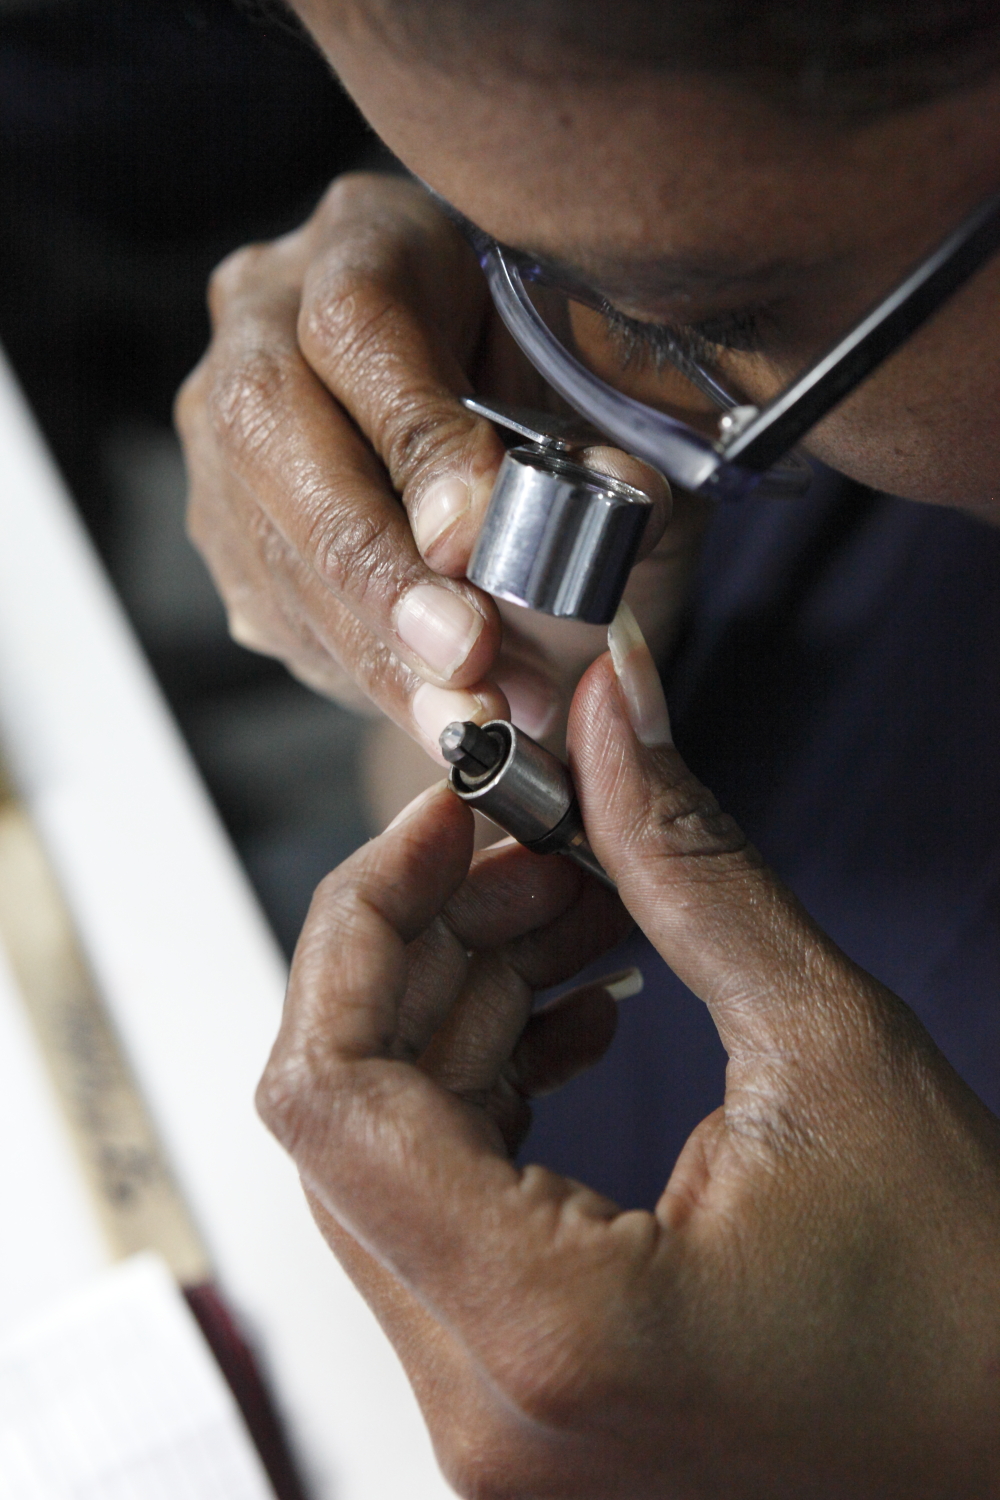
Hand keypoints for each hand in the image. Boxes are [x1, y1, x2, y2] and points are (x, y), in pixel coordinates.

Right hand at [175, 173, 685, 758]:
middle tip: (466, 656)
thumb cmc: (571, 398)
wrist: (503, 450)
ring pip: (269, 541)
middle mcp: (264, 321)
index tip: (479, 536)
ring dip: (374, 649)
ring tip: (474, 719)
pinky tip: (435, 714)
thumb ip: (620, 442)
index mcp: (367, 240)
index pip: (358, 325)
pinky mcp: (227, 528)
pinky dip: (362, 674)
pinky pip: (274, 609)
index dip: (415, 435)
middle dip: (375, 564)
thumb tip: (615, 495)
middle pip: (272, 433)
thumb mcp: (618, 400)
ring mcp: (225, 429)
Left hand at [258, 610, 999, 1497]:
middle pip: (346, 1116)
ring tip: (572, 910)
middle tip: (531, 849)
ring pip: (389, 1157)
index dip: (364, 921)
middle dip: (429, 948)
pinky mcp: (526, 1395)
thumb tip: (608, 712)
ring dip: (466, 1008)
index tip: (445, 822)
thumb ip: (686, 864)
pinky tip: (575, 1009)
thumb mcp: (830, 1046)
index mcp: (549, 1328)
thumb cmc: (976, 1301)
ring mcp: (496, 1415)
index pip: (325, 1093)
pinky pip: (444, 1211)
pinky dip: (489, 1088)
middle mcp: (487, 1404)